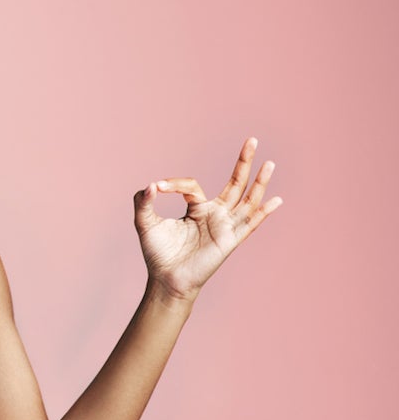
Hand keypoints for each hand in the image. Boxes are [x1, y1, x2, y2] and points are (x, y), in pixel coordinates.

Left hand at [133, 138, 282, 301]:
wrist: (165, 279)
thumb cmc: (158, 253)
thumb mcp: (145, 223)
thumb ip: (142, 202)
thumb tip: (150, 185)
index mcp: (197, 208)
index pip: (192, 185)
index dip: (174, 183)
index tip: (157, 188)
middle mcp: (215, 214)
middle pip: (234, 183)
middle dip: (243, 161)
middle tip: (252, 139)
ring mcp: (225, 226)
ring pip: (246, 199)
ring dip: (259, 181)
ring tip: (270, 162)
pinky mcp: (229, 240)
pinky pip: (250, 224)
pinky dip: (263, 213)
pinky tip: (276, 201)